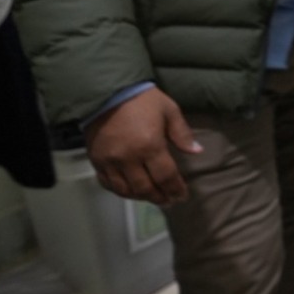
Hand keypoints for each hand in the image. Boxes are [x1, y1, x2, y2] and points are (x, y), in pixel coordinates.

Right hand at [84, 87, 200, 206]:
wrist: (107, 92)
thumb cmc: (143, 100)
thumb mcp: (169, 110)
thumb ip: (182, 134)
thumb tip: (197, 151)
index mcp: (150, 145)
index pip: (166, 176)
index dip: (175, 189)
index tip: (182, 196)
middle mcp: (128, 158)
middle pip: (145, 188)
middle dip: (159, 197)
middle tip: (168, 201)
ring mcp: (110, 161)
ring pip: (125, 190)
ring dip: (140, 197)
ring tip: (152, 197)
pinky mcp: (96, 161)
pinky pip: (108, 184)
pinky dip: (120, 190)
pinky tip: (130, 190)